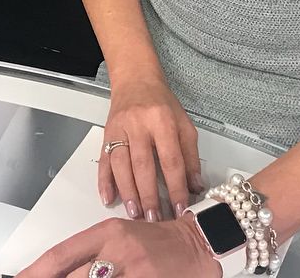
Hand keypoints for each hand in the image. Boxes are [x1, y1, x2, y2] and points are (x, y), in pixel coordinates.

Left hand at [16, 213, 220, 277]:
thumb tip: (60, 271)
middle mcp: (118, 249)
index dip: (37, 271)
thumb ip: (90, 255)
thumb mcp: (121, 237)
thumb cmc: (158, 241)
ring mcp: (135, 270)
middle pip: (75, 276)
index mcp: (107, 232)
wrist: (199, 242)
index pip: (61, 254)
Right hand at [100, 76, 203, 220]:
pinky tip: (109, 197)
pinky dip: (104, 180)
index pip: (171, 159)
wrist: (135, 79)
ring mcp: (120, 128)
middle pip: (143, 164)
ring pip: (121, 164)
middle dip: (149, 195)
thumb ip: (190, 155)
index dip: (176, 187)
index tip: (180, 208)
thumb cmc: (161, 103)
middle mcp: (139, 124)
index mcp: (163, 120)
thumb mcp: (184, 123)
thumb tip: (195, 186)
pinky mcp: (106, 133)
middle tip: (154, 219)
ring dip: (128, 192)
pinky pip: (104, 160)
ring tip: (135, 214)